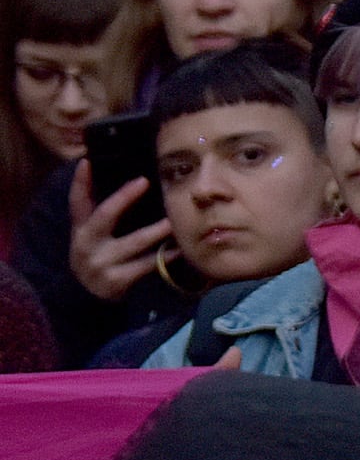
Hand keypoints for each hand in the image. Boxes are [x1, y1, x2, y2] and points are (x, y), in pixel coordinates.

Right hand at [63, 166, 170, 299]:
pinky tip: (182, 248)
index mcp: (80, 229)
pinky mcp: (117, 280)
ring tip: (174, 219)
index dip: (80, 182)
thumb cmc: (98, 256)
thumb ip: (99, 212)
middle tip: (143, 181)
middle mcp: (86, 244)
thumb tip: (128, 182)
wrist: (85, 297)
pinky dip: (165, 256)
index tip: (86, 162)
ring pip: (134, 242)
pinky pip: (147, 265)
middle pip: (104, 215)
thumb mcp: (91, 235)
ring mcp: (101, 263)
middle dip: (123, 198)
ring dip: (157, 230)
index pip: (76, 201)